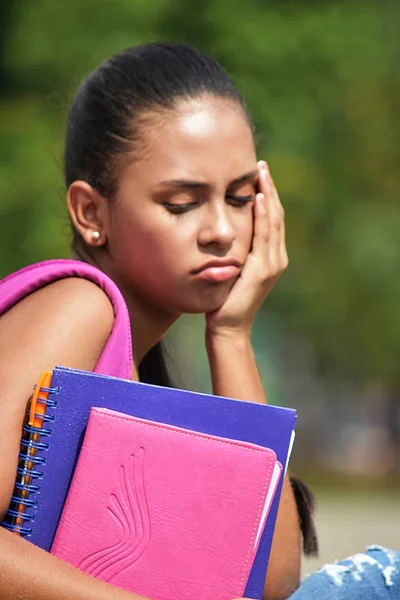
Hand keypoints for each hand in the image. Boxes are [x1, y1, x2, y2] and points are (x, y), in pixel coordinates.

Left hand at [206, 161, 287, 337]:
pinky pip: (264, 235)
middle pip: (276, 215)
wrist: (227, 328)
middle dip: (269, 188)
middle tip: (260, 165)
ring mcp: (272, 264)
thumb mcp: (230, 270)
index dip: (267, 195)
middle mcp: (276, 258)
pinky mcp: (263, 269)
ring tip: (261, 172)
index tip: (258, 174)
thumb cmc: (223, 301)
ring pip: (273, 221)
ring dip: (268, 194)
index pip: (271, 219)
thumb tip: (222, 232)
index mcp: (270, 257)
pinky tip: (259, 197)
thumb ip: (234, 252)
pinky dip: (264, 215)